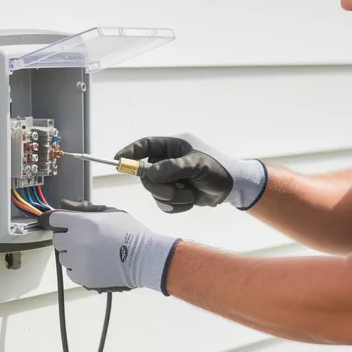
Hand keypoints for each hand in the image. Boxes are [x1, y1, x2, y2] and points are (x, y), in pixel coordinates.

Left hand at [43, 200, 181, 294]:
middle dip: (68, 238)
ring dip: (72, 255)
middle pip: (57, 240)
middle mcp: (75, 242)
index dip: (61, 221)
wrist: (144, 258)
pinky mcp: (82, 277)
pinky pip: (70, 272)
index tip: (68, 224)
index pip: (54, 219)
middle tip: (85, 240)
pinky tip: (94, 264)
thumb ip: (84, 208)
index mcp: (81, 223)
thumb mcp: (109, 212)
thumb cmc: (130, 233)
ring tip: (92, 253)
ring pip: (63, 257)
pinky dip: (78, 269)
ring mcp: (78, 261)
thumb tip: (63, 204)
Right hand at [115, 133, 266, 212]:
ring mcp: (171, 178)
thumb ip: (172, 168)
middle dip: (160, 186)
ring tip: (190, 193)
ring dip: (172, 197)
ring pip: (155, 192)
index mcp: (173, 146)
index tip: (117, 160)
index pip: (145, 146)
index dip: (130, 152)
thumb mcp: (196, 165)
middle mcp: (168, 161)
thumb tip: (149, 173)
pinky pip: (164, 204)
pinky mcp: (175, 194)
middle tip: (175, 189)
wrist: (234, 188)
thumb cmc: (218, 169)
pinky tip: (191, 200)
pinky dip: (177, 205)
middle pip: (146, 175)